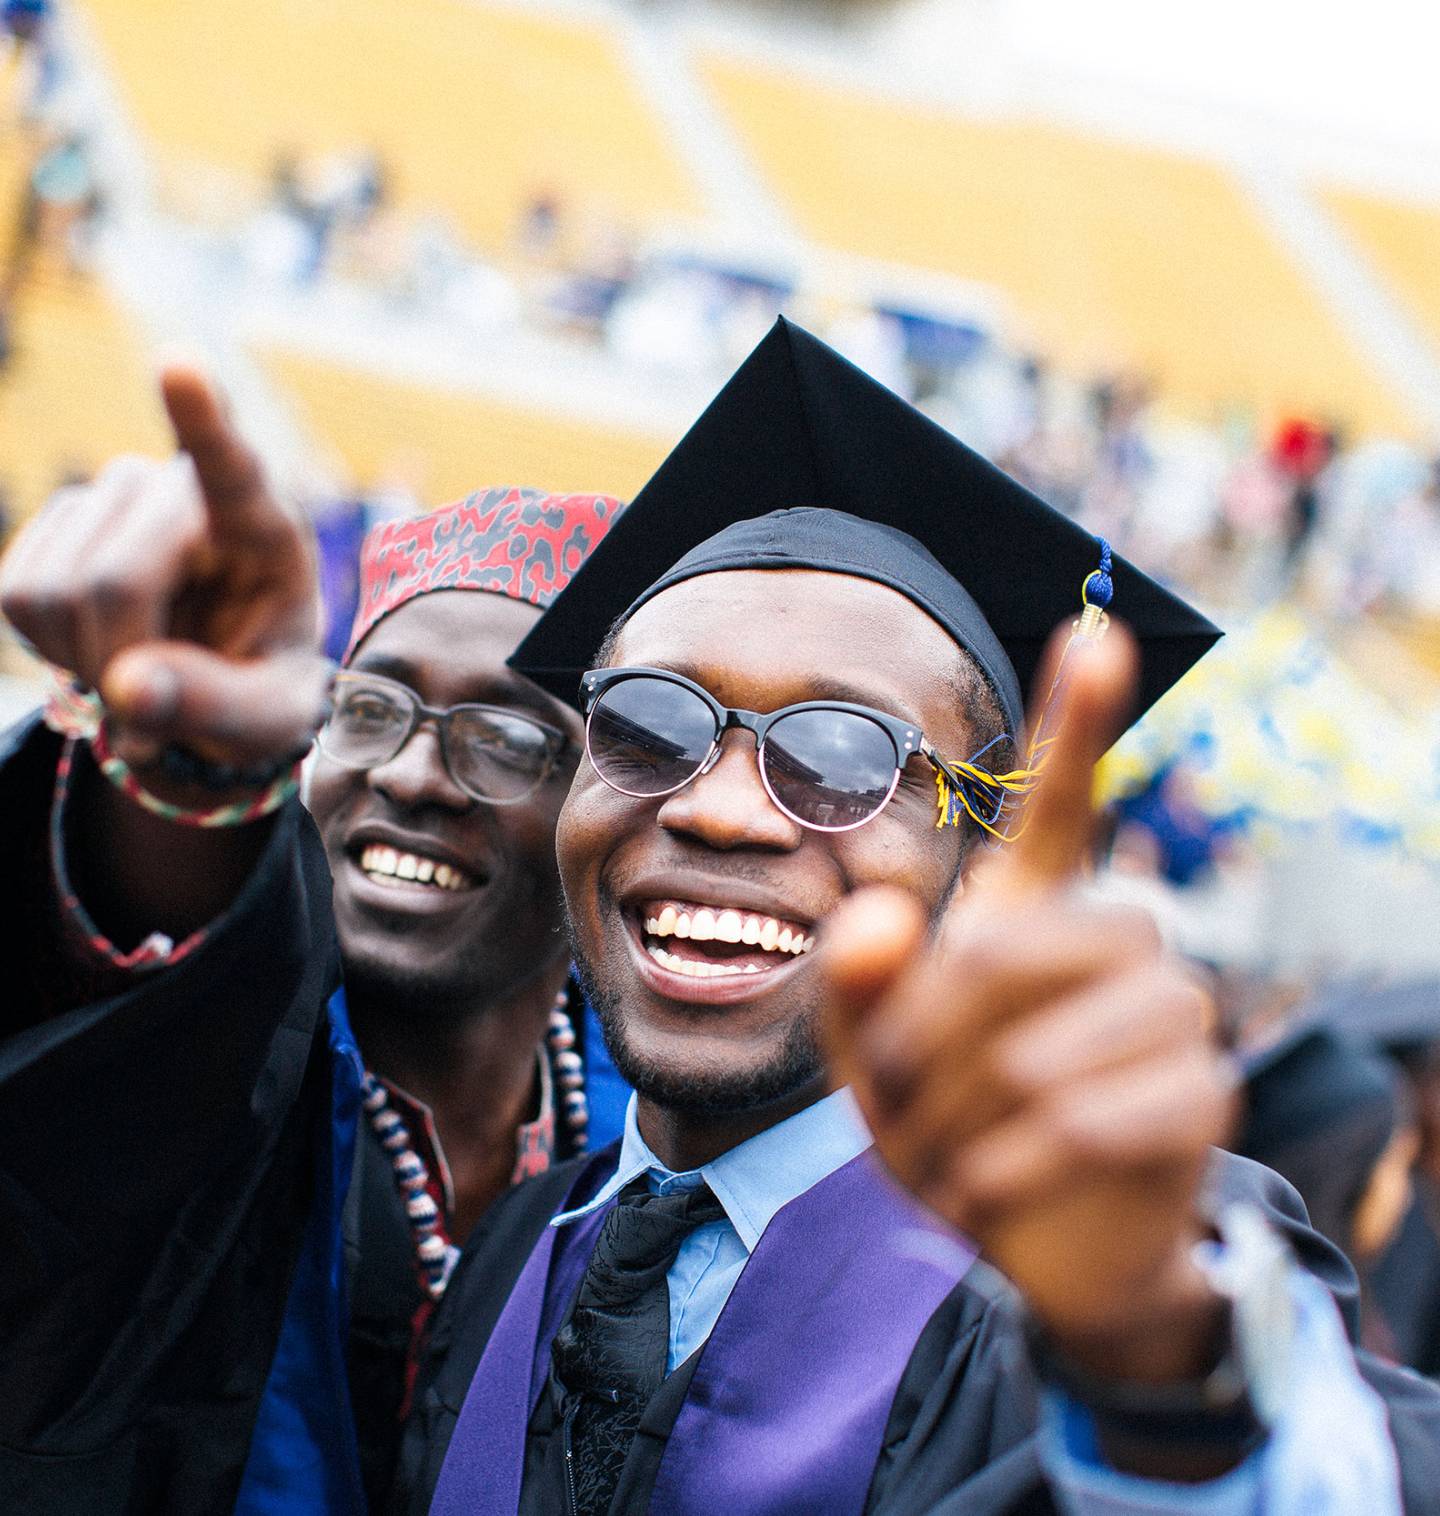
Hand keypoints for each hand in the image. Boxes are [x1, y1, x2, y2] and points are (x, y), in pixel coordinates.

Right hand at [0, 367, 328, 776]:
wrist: (223, 683)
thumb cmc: (264, 691)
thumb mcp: (266, 719)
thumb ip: (211, 706)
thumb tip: (127, 691)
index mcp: (264, 527)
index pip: (232, 465)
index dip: (201, 417)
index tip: (181, 365)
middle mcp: (182, 490)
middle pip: (112, 579)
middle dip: (119, 662)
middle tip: (157, 715)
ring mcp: (113, 495)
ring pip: (54, 591)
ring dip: (85, 660)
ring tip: (142, 669)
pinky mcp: (58, 521)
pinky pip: (18, 594)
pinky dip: (51, 647)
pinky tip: (102, 644)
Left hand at [821, 625, 1236, 1382]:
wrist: (1019, 1242)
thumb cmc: (944, 1121)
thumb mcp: (869, 1056)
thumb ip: (853, 983)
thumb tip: (879, 910)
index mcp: (1032, 912)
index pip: (1061, 802)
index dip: (1077, 720)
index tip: (1095, 629)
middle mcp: (1115, 937)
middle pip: (1016, 948)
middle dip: (931, 1037)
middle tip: (894, 1105)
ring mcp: (1171, 1012)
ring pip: (1056, 1043)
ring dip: (969, 1114)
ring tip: (943, 1160)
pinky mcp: (1202, 1094)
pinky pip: (1099, 1117)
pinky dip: (1016, 1169)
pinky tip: (987, 1195)